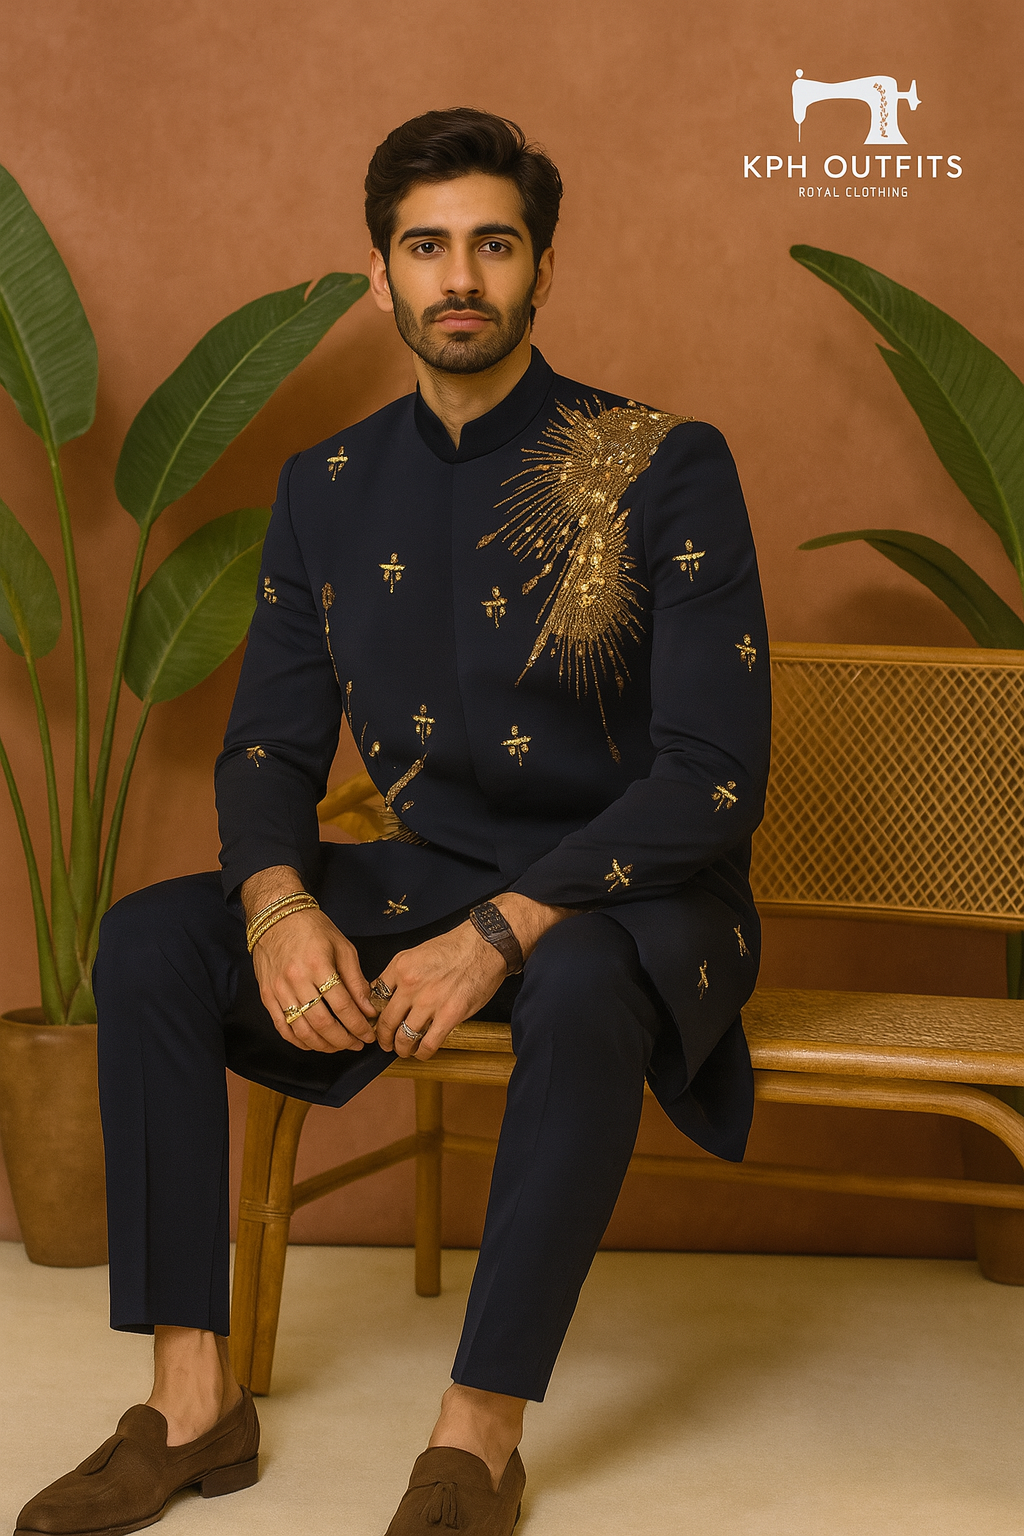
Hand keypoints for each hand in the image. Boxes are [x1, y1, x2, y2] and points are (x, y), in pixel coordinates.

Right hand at [249, 902, 377, 1052]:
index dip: (358, 1025)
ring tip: (340, 1045)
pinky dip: (299, 1041)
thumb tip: (368, 1009)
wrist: (276, 916)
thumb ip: (356, 980)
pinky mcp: (266, 996)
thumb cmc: (313, 928)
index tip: (369, 1034)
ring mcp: (278, 990)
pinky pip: (283, 1027)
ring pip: (302, 1031)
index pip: (343, 1006)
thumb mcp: (343, 947)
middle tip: (357, 1043)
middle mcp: (296, 980)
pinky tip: (314, 1043)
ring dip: (324, 1045)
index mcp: (318, 966)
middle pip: (323, 1024)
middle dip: (344, 1040)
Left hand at [374, 921, 507, 1060]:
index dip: (373, 1015)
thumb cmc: (455, 947)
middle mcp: (411, 985)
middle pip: (386, 1022)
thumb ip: (400, 973)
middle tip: (385, 1043)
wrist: (484, 946)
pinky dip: (422, 1053)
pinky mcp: (449, 1015)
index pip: (375, 998)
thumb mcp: (417, 953)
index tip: (376, 1022)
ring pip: (403, 1037)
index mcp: (400, 967)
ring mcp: (429, 1002)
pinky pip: (428, 1044)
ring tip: (404, 1050)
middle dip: (383, 1038)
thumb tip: (385, 992)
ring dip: (401, 1048)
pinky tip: (422, 1052)